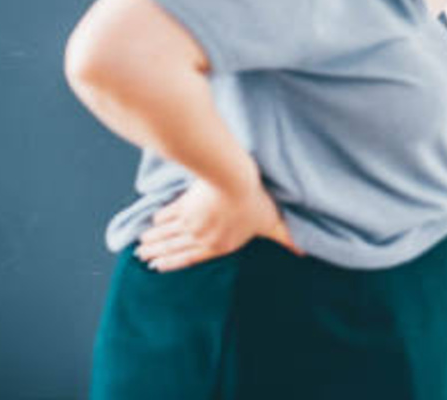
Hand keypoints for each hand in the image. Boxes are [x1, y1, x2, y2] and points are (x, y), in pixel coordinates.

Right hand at [136, 177, 301, 271]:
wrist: (233, 180)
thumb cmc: (255, 201)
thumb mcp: (272, 223)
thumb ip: (285, 239)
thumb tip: (305, 252)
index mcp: (219, 245)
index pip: (191, 258)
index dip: (173, 263)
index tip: (157, 266)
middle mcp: (200, 237)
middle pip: (174, 247)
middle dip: (157, 252)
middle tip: (142, 255)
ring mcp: (189, 222)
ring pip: (167, 233)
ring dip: (153, 239)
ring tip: (141, 244)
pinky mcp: (184, 204)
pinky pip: (168, 214)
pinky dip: (159, 219)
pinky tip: (153, 221)